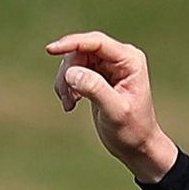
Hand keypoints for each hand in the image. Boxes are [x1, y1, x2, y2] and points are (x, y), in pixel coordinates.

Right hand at [47, 31, 178, 182]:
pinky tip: (70, 104)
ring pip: (74, 61)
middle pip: (82, 51)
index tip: (51, 50)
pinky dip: (66, 86)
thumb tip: (72, 72)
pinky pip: (74, 71)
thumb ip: (95, 89)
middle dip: (68, 72)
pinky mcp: (98, 76)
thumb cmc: (132, 130)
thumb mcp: (115, 111)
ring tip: (69, 104)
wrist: (137, 146)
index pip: (97, 43)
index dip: (72, 43)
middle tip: (66, 97)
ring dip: (65, 81)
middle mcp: (119, 58)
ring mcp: (108, 66)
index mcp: (130, 60)